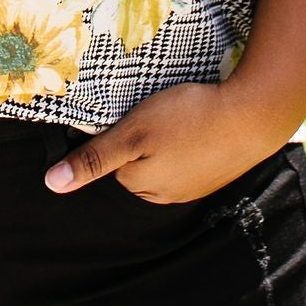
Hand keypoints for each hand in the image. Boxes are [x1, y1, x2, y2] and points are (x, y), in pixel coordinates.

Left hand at [43, 77, 295, 203]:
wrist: (254, 115)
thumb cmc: (188, 119)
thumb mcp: (132, 133)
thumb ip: (93, 158)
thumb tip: (51, 185)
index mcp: (141, 186)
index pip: (110, 161)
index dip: (114, 133)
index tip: (126, 111)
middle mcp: (166, 194)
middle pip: (136, 164)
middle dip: (139, 141)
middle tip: (154, 110)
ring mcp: (194, 187)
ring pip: (164, 162)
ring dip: (165, 142)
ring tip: (176, 114)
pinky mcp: (215, 173)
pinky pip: (189, 159)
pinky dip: (188, 142)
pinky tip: (196, 123)